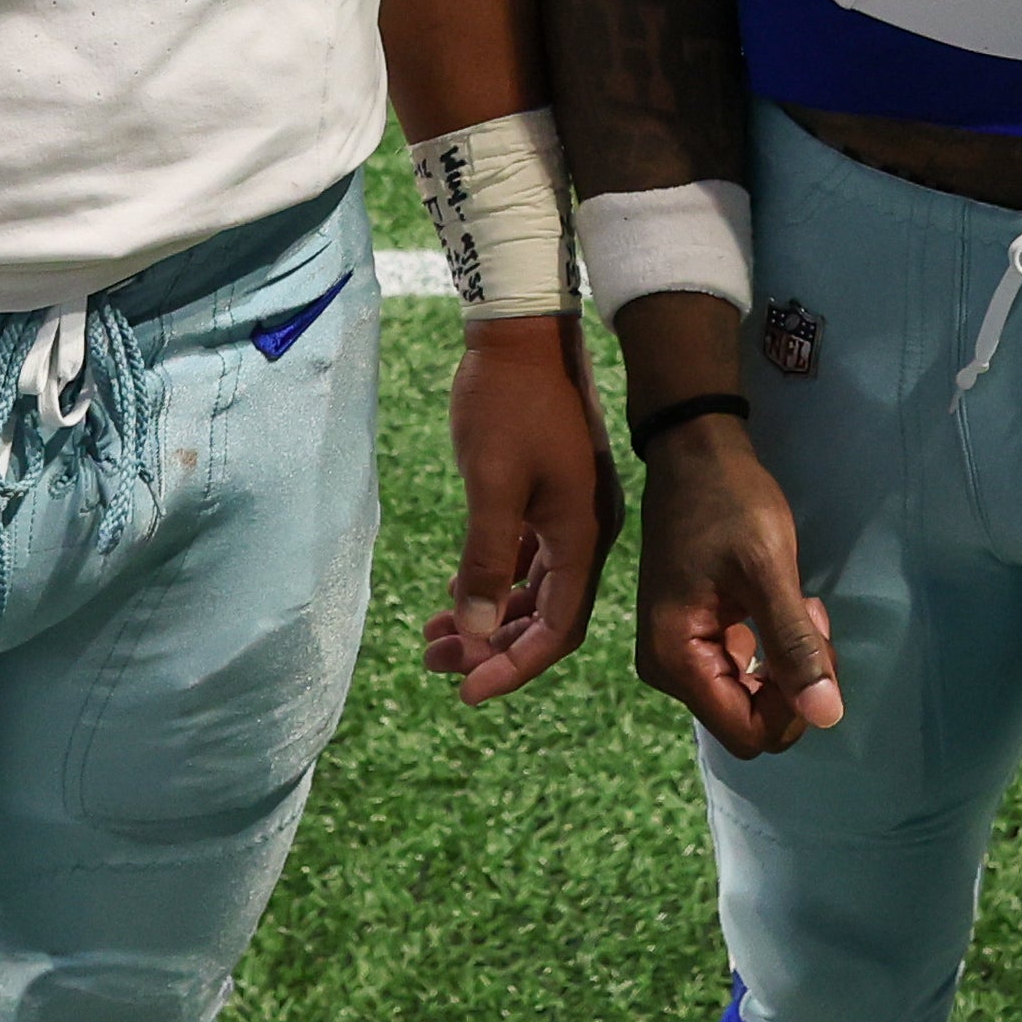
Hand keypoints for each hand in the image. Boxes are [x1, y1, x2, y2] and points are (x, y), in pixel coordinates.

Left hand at [422, 313, 615, 702]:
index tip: (466, 692)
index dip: (513, 666)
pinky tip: (456, 593)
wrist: (522, 329)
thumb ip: (486, 563)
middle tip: (437, 665)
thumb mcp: (492, 487)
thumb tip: (478, 634)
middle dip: (494, 646)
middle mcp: (586, 531)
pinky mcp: (553, 492)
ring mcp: (571, 511)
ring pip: (535, 587)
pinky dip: (496, 580)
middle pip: (548, 614)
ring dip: (490, 616)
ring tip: (434, 638)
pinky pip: (529, 557)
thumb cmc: (507, 403)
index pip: (557, 628)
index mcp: (583, 536)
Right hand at [634, 412, 840, 756]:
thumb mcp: (767, 570)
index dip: (793, 708)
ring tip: (797, 602)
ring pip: (753, 698)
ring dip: (787, 662)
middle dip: (793, 681)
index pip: (748, 734)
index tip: (810, 643)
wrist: (695, 454)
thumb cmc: (729, 503)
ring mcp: (680, 655)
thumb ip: (793, 645)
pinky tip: (783, 604)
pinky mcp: (695, 639)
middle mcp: (669, 670)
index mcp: (676, 660)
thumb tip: (827, 717)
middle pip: (750, 721)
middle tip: (808, 615)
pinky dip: (773, 649)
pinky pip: (744, 672)